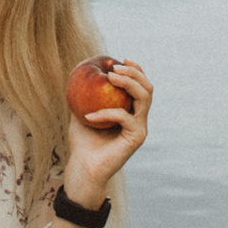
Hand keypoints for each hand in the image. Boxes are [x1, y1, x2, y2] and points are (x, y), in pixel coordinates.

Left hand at [60, 56, 150, 206]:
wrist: (84, 168)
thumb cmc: (82, 142)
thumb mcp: (81, 112)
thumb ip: (85, 94)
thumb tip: (79, 70)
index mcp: (131, 112)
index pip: (141, 86)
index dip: (135, 70)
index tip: (120, 59)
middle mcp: (139, 119)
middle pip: (147, 89)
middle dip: (134, 73)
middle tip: (114, 67)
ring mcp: (140, 128)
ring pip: (144, 98)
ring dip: (128, 83)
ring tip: (110, 77)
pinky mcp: (136, 138)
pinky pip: (124, 117)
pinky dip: (106, 112)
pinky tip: (88, 114)